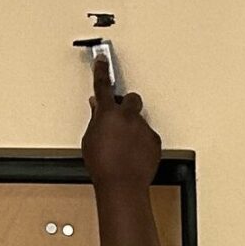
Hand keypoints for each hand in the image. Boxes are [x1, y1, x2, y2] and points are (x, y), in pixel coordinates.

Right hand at [81, 55, 160, 191]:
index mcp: (107, 113)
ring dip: (133, 126)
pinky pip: (148, 134)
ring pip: (140, 118)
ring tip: (125, 145)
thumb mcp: (90, 139)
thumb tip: (97, 108)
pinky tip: (134, 153)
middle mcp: (128, 116)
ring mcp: (143, 128)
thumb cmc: (103, 166)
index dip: (101, 70)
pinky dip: (142, 140)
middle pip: (130, 98)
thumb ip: (95, 119)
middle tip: (118, 119)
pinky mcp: (154, 140)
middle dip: (125, 105)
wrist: (122, 185)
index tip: (102, 60)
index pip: (103, 85)